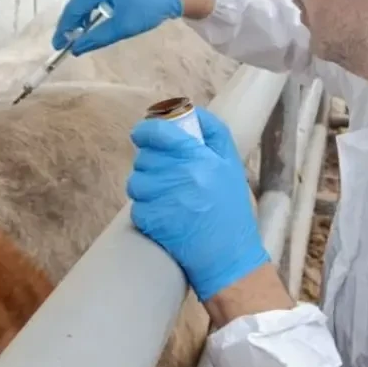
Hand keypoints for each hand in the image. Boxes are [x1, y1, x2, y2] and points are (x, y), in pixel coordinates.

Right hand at [52, 0, 182, 53]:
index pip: (75, 6)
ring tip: (78, 34)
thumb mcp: (122, 26)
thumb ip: (96, 38)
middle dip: (72, 21)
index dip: (65, 27)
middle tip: (66, 41)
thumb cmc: (149, 8)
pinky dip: (92, 8)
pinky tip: (92, 21)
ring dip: (82, 15)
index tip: (58, 44)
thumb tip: (77, 49)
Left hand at [126, 108, 269, 301]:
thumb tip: (189, 109)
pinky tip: (164, 214)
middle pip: (145, 158)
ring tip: (163, 195)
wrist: (229, 257)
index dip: (146, 130)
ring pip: (136, 181)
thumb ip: (214, 134)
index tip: (141, 133)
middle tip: (162, 173)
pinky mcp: (153, 222)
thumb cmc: (231, 210)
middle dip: (149, 163)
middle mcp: (183, 177)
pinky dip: (145, 209)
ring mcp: (165, 201)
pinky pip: (136, 206)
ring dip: (144, 186)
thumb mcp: (232, 166)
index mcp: (202, 159)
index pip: (161, 134)